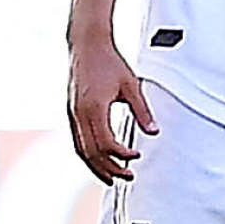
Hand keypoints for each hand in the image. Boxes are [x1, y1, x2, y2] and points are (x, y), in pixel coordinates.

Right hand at [66, 36, 157, 182]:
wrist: (86, 45)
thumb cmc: (108, 61)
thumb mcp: (131, 85)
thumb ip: (142, 110)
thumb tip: (153, 131)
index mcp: (94, 108)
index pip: (106, 143)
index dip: (122, 155)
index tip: (136, 156)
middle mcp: (80, 114)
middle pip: (92, 153)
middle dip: (110, 168)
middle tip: (128, 176)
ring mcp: (72, 114)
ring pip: (81, 150)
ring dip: (97, 167)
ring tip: (112, 178)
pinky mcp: (71, 113)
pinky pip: (77, 141)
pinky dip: (87, 155)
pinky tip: (98, 161)